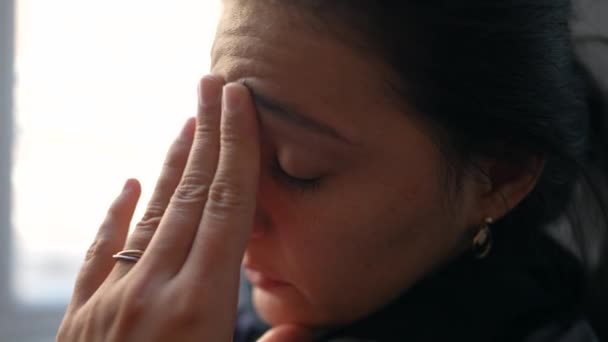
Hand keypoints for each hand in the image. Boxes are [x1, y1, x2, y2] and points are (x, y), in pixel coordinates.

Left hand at [57, 76, 261, 340]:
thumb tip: (298, 326)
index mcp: (199, 306)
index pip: (227, 208)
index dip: (237, 150)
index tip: (238, 103)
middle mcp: (154, 289)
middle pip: (190, 197)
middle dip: (208, 136)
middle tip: (214, 88)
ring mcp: (112, 299)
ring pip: (150, 215)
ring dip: (173, 166)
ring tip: (188, 125)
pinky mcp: (82, 316)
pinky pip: (103, 253)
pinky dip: (116, 215)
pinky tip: (127, 186)